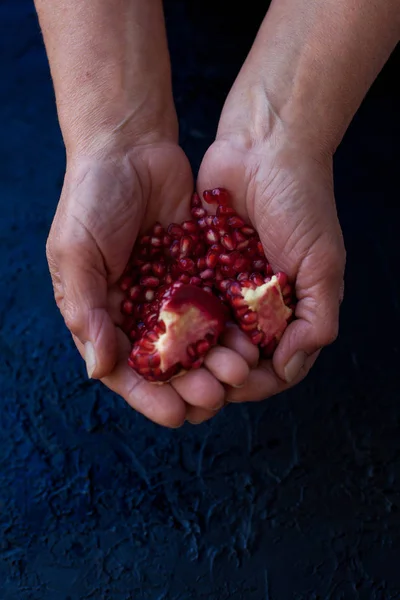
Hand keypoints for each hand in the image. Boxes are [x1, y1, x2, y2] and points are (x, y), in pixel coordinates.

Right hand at [47, 140, 252, 426]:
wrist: (130, 145)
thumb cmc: (91, 198)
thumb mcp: (75, 254)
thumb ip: (86, 311)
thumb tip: (100, 371)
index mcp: (102, 313)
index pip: (125, 369)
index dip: (150, 396)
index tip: (176, 414)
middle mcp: (138, 309)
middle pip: (167, 363)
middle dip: (189, 383)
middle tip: (213, 395)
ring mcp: (170, 292)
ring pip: (198, 340)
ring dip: (216, 360)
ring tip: (237, 370)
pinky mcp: (197, 271)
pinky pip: (216, 305)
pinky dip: (230, 325)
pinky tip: (248, 339)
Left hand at [197, 127, 345, 403]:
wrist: (264, 145)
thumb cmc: (303, 202)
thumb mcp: (323, 263)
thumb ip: (317, 319)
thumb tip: (288, 367)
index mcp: (288, 311)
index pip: (273, 366)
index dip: (256, 382)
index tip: (237, 384)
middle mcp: (253, 307)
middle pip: (233, 359)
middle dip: (218, 376)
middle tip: (201, 387)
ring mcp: (222, 289)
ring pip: (204, 339)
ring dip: (193, 359)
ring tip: (178, 369)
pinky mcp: (194, 269)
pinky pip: (182, 305)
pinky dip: (173, 324)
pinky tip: (159, 337)